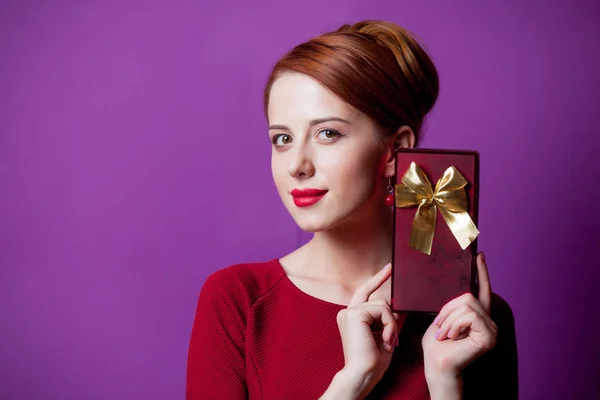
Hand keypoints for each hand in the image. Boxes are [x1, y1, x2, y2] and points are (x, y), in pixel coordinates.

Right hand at [335, 263, 407, 398]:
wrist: (363, 373)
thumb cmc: (373, 360)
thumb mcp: (386, 335)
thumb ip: (391, 319)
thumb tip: (402, 306)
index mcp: (352, 318)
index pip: (365, 293)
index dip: (376, 280)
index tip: (388, 269)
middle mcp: (347, 312)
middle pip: (370, 291)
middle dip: (380, 279)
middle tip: (391, 269)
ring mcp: (349, 311)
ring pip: (382, 304)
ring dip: (392, 323)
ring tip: (390, 340)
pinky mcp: (355, 313)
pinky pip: (382, 310)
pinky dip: (389, 324)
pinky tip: (386, 339)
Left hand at [421, 252, 497, 387]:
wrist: (436, 365)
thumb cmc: (436, 344)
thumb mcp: (440, 317)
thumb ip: (450, 304)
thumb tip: (447, 282)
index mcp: (477, 315)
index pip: (481, 289)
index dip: (481, 271)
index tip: (478, 255)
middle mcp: (488, 320)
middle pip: (468, 295)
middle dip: (448, 309)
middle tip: (439, 326)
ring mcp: (491, 329)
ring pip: (467, 305)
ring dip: (448, 319)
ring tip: (444, 334)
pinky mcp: (489, 336)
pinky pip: (469, 316)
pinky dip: (454, 325)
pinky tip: (451, 337)